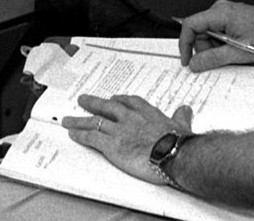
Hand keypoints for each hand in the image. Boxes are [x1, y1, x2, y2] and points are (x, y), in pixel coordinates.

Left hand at [63, 94, 194, 184]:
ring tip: (68, 120)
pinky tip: (73, 134)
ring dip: (80, 121)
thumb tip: (185, 109)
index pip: (130, 102)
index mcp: (147, 113)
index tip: (113, 99)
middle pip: (107, 107)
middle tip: (83, 100)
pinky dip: (81, 135)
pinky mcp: (112, 145)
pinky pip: (92, 138)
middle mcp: (130, 119)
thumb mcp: (181, 125)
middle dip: (93, 103)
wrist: (174, 153)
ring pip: (94, 122)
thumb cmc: (180, 143)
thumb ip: (181, 117)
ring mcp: (119, 131)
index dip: (119, 101)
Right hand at [176, 0, 253, 70]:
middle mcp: (220, 9)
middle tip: (223, 60)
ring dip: (217, 48)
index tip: (187, 61)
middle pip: (199, 32)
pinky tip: (238, 48)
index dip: (185, 44)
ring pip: (208, 34)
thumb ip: (214, 59)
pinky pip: (218, 32)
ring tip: (236, 53)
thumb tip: (195, 64)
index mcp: (220, 13)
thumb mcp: (239, 52)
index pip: (190, 25)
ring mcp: (225, 13)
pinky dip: (223, 44)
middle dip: (206, 49)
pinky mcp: (231, 18)